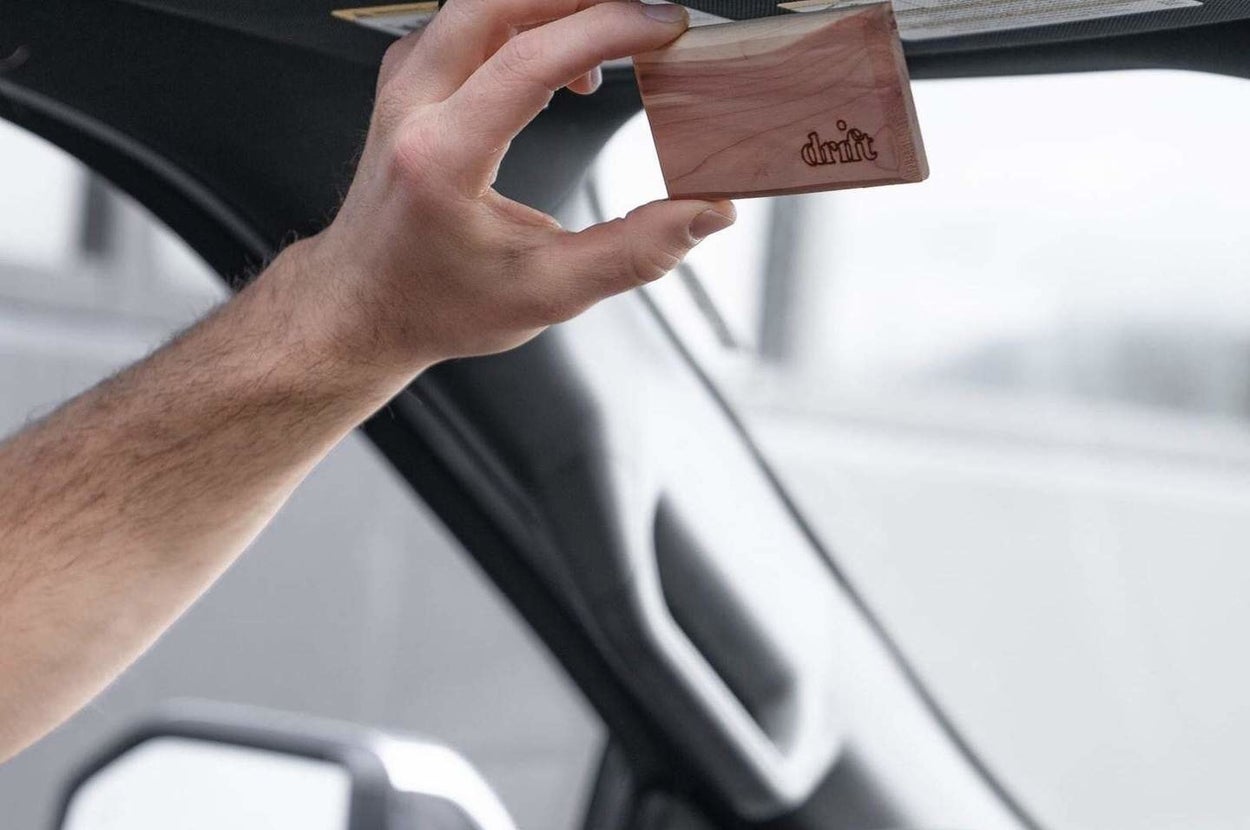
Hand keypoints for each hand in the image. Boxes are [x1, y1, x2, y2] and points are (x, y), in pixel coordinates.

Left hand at [296, 0, 736, 375]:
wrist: (363, 305)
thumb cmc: (440, 303)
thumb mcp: (548, 293)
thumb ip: (636, 253)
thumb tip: (706, 213)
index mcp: (442, 160)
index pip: (528, 60)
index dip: (608, 30)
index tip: (666, 26)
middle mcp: (413, 108)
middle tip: (649, 17)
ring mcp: (404, 84)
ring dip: (556, 5)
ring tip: (612, 44)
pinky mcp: (409, 77)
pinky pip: (470, 15)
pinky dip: (528, 17)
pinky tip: (563, 56)